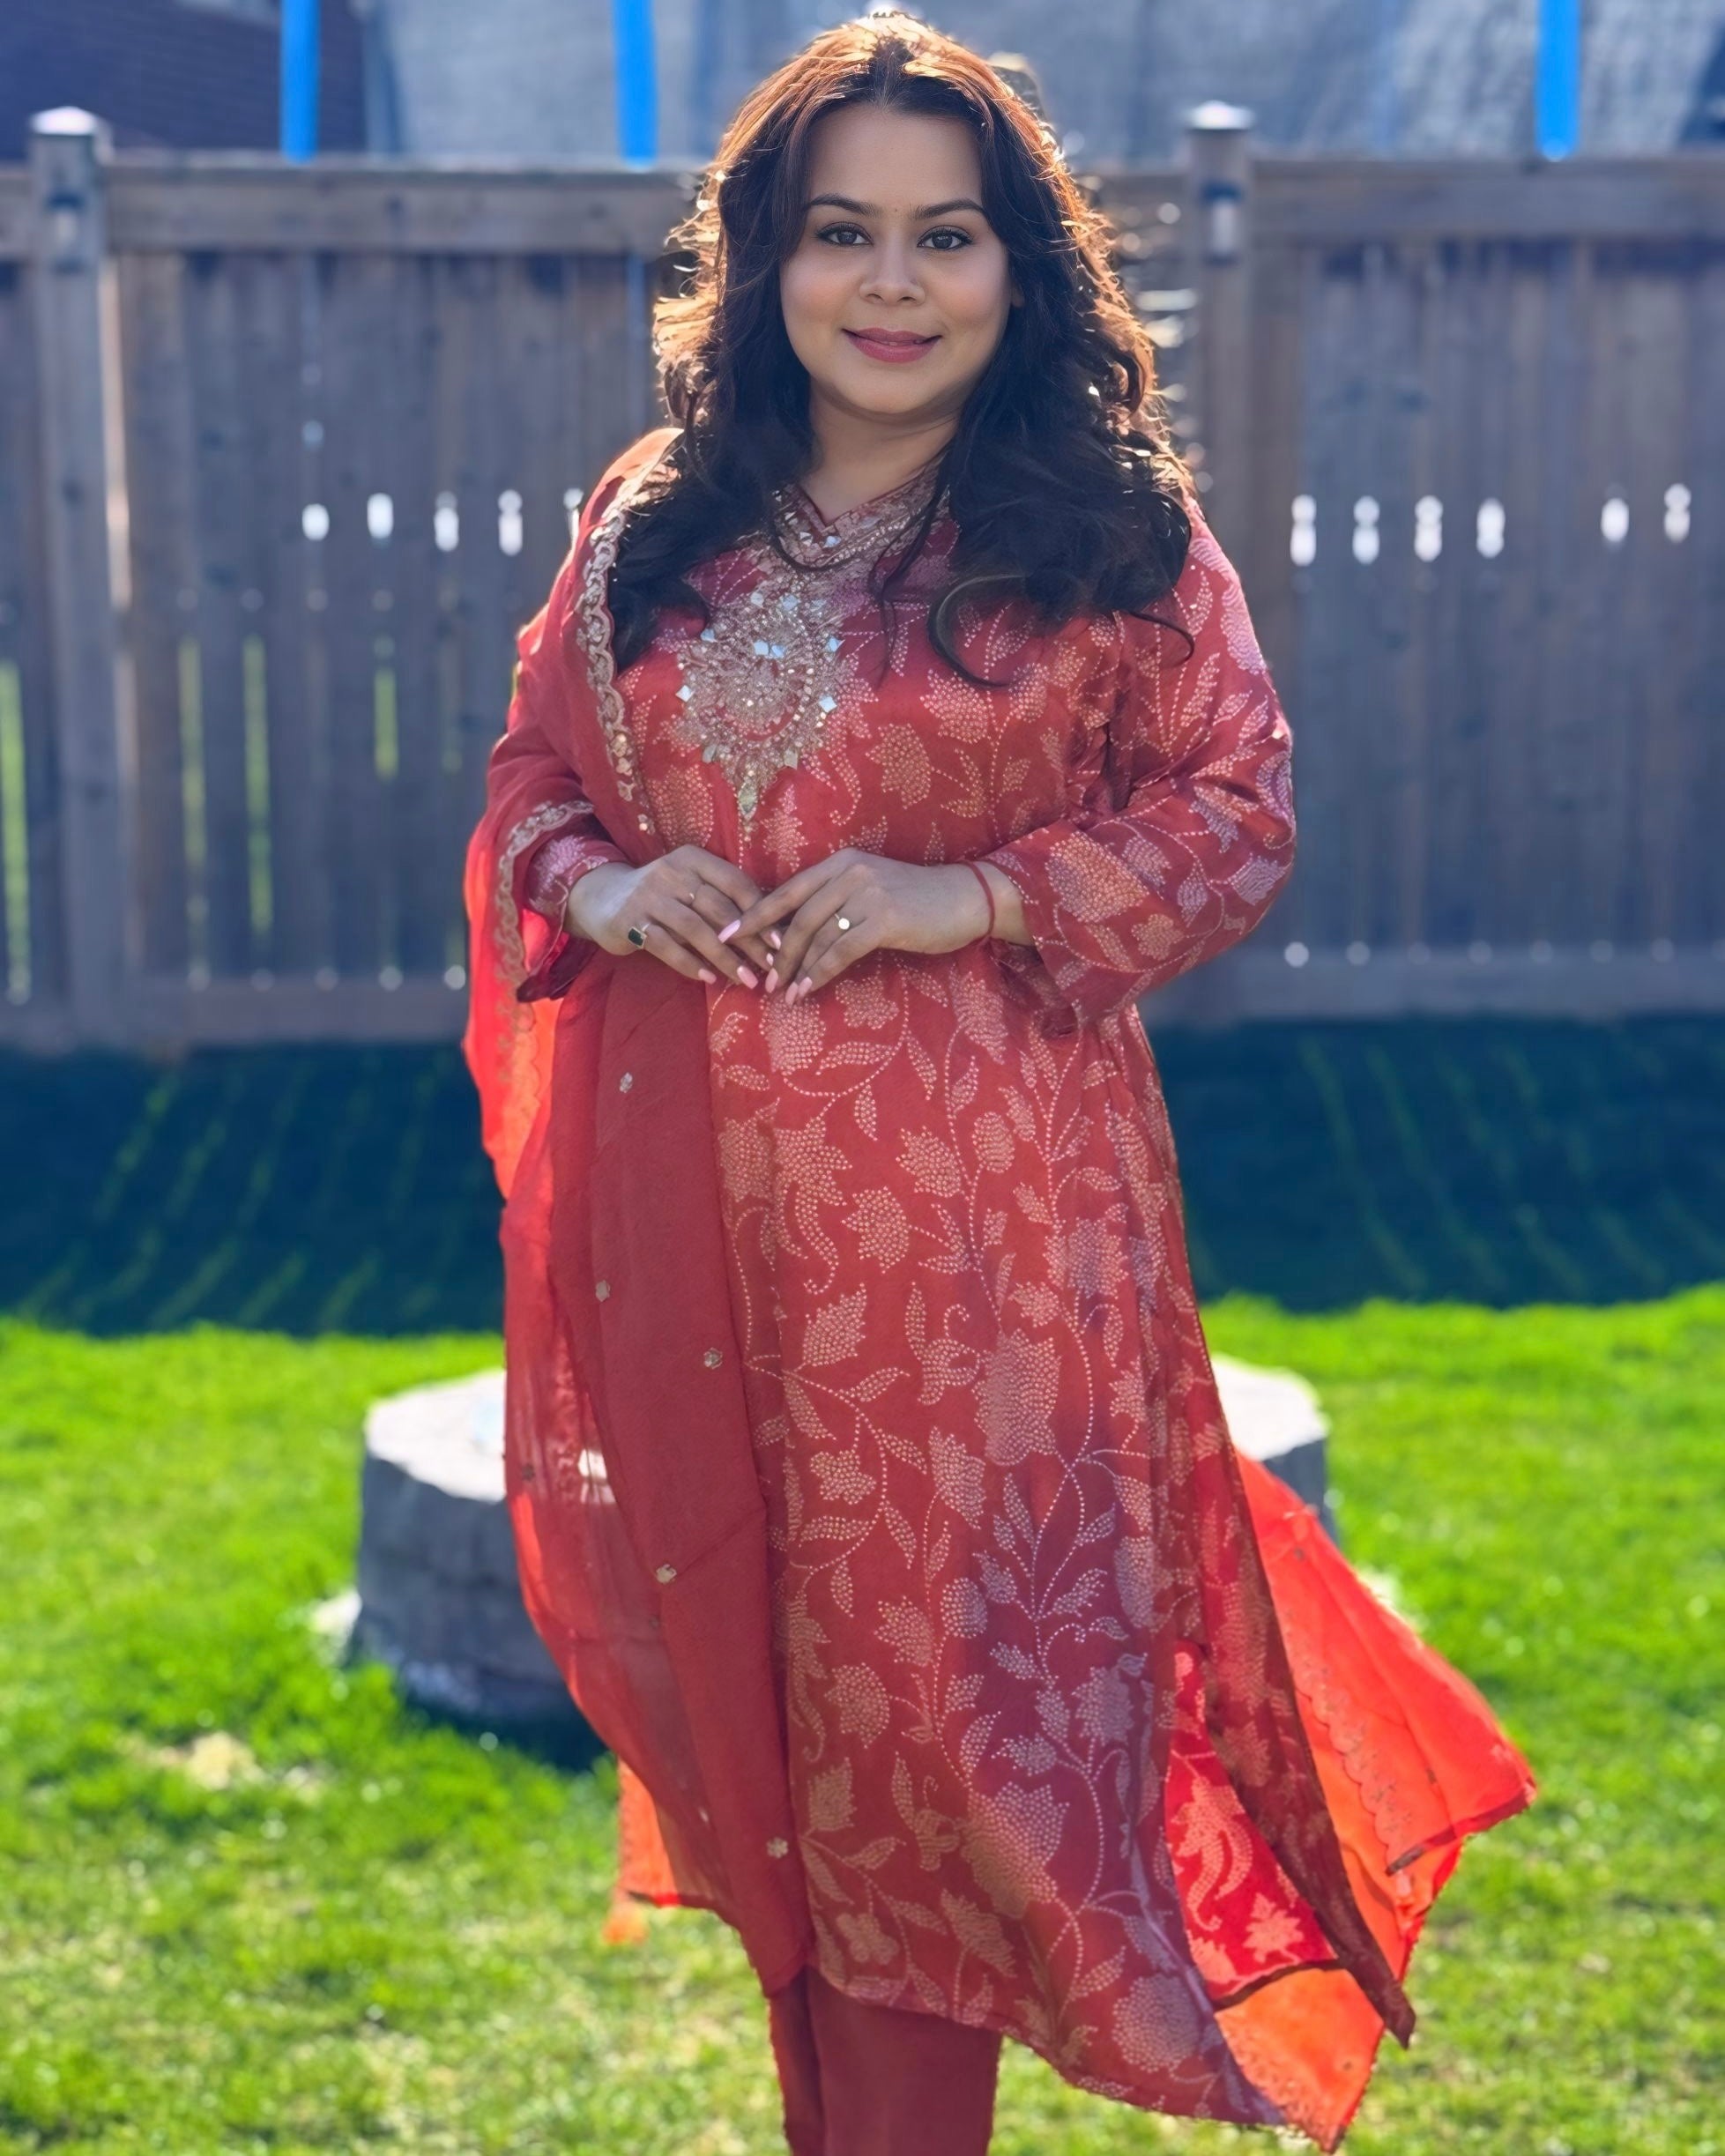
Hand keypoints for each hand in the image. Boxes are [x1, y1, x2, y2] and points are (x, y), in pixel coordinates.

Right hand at [568, 847, 777, 987]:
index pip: (735, 883)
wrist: (603, 899)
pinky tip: (708, 979)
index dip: (761, 912)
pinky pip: (666, 945)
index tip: (780, 941)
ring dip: (723, 957)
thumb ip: (721, 901)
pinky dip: (689, 964)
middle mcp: (672, 872)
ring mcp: (649, 896)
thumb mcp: (690, 888)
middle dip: (748, 941)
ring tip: (744, 980)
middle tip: (768, 967)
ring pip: (695, 929)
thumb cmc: (662, 897)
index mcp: (693, 859)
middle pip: (719, 908)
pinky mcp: (630, 921)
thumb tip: (769, 931)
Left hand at [724, 850, 996, 1005]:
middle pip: (798, 918)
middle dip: (776, 953)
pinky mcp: (883, 919)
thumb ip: (837, 903)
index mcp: (841, 863)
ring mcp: (867, 893)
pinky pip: (840, 951)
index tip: (729, 935)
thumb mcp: (871, 891)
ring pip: (816, 936)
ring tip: (783, 993)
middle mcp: (850, 872)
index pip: (788, 890)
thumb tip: (798, 935)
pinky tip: (808, 990)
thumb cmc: (918, 902)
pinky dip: (819, 973)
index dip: (755, 915)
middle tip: (762, 981)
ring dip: (796, 969)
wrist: (966, 899)